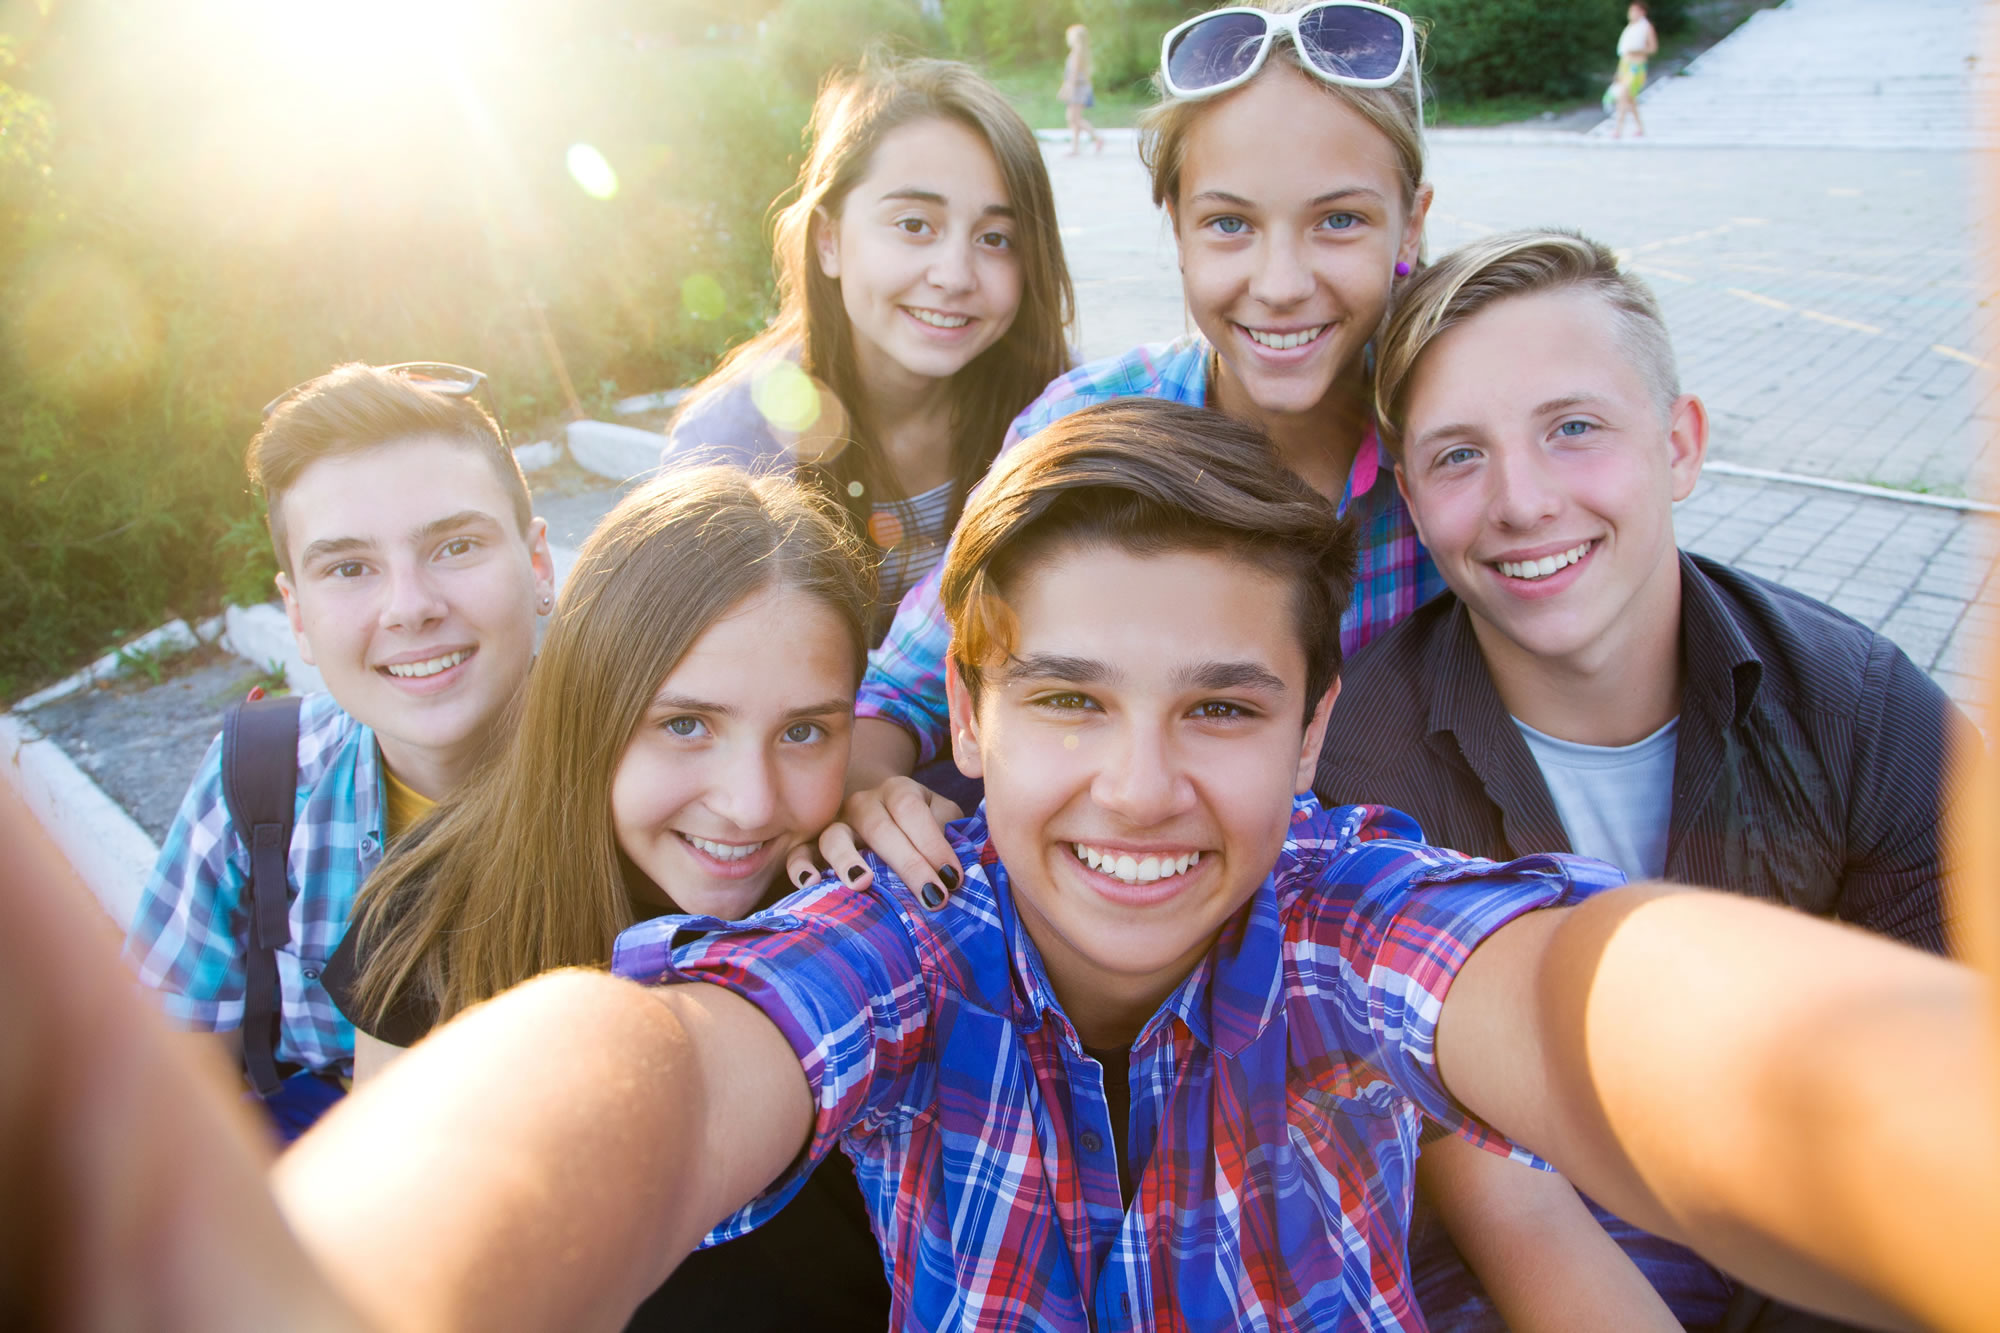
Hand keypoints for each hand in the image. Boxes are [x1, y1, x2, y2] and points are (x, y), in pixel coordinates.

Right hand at [785, 777, 963, 909]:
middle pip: (880, 828)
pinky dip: (800, 867)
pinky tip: (811, 883)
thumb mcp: (940, 816)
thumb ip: (952, 831)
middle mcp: (863, 802)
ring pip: (835, 836)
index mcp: (899, 791)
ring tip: (862, 883)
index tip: (953, 879)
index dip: (934, 843)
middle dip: (908, 864)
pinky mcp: (811, 843)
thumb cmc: (919, 823)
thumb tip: (957, 867)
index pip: (912, 811)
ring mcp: (834, 822)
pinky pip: (799, 852)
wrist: (879, 807)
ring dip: (848, 859)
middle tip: (932, 897)